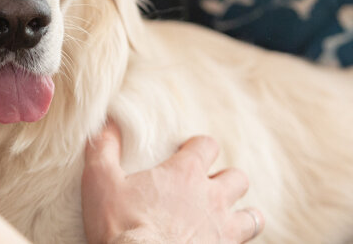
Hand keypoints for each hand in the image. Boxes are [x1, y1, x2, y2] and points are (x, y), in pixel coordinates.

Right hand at [82, 120, 262, 243]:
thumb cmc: (121, 225)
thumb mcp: (100, 181)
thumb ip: (104, 148)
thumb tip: (107, 121)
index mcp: (185, 173)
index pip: (207, 145)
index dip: (198, 147)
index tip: (185, 155)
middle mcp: (211, 197)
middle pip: (237, 178)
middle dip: (226, 180)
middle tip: (207, 190)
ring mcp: (223, 229)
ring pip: (252, 216)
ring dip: (242, 214)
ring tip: (227, 220)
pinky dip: (234, 243)